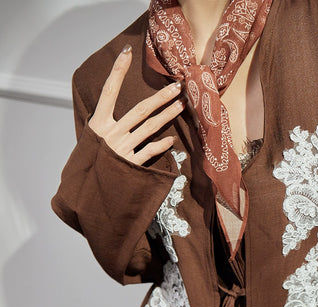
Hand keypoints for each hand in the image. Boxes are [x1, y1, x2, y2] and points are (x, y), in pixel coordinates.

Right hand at [88, 45, 184, 165]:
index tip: (126, 52)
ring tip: (181, 106)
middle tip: (177, 87)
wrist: (87, 193)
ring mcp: (121, 150)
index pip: (108, 92)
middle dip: (160, 97)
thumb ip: (104, 126)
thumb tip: (116, 112)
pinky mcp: (131, 166)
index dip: (117, 71)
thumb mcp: (91, 141)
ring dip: (167, 116)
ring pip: (149, 128)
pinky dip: (161, 145)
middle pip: (139, 110)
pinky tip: (171, 140)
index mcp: (97, 125)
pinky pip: (150, 152)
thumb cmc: (90, 164)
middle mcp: (110, 135)